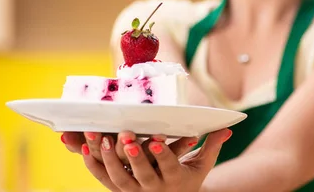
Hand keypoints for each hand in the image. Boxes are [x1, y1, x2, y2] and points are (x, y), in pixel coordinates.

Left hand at [64, 129, 231, 190]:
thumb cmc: (188, 179)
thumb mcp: (202, 165)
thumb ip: (212, 145)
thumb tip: (228, 128)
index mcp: (175, 179)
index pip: (169, 166)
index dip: (162, 154)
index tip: (155, 139)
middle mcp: (153, 189)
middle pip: (142, 174)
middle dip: (134, 155)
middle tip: (126, 136)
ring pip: (119, 178)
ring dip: (109, 158)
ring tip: (103, 138)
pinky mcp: (119, 190)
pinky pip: (103, 179)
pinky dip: (93, 165)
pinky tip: (85, 148)